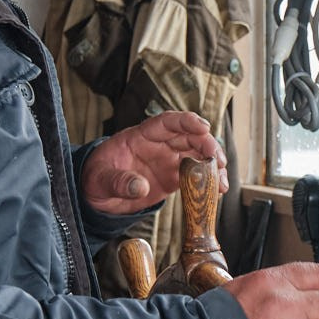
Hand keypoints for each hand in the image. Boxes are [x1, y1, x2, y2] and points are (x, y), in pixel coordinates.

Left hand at [80, 112, 226, 214]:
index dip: (186, 122)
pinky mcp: (173, 178)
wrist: (98, 196)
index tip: (203, 126)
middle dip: (207, 145)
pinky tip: (219, 189)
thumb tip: (139, 187)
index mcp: (140, 136)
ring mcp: (168, 160)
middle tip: (217, 159)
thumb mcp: (100, 180)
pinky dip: (209, 181)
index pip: (166, 122)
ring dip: (213, 164)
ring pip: (197, 155)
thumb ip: (119, 181)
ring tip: (222, 179)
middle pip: (188, 137)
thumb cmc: (96, 179)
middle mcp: (158, 145)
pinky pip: (195, 175)